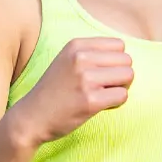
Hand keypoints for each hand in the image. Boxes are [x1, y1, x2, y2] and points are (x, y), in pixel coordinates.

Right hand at [8, 38, 132, 147]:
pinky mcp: (90, 100)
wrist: (32, 116)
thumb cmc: (54, 90)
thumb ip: (92, 53)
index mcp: (76, 45)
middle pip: (127, 60)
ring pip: (128, 76)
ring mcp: (85, 79)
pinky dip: (116, 103)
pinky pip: (123, 96)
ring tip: (102, 95)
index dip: (115, 61)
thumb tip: (127, 55)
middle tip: (104, 87)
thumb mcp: (67, 60)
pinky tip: (100, 106)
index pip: (119, 45)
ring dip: (120, 88)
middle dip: (121, 75)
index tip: (101, 73)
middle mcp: (81, 58)